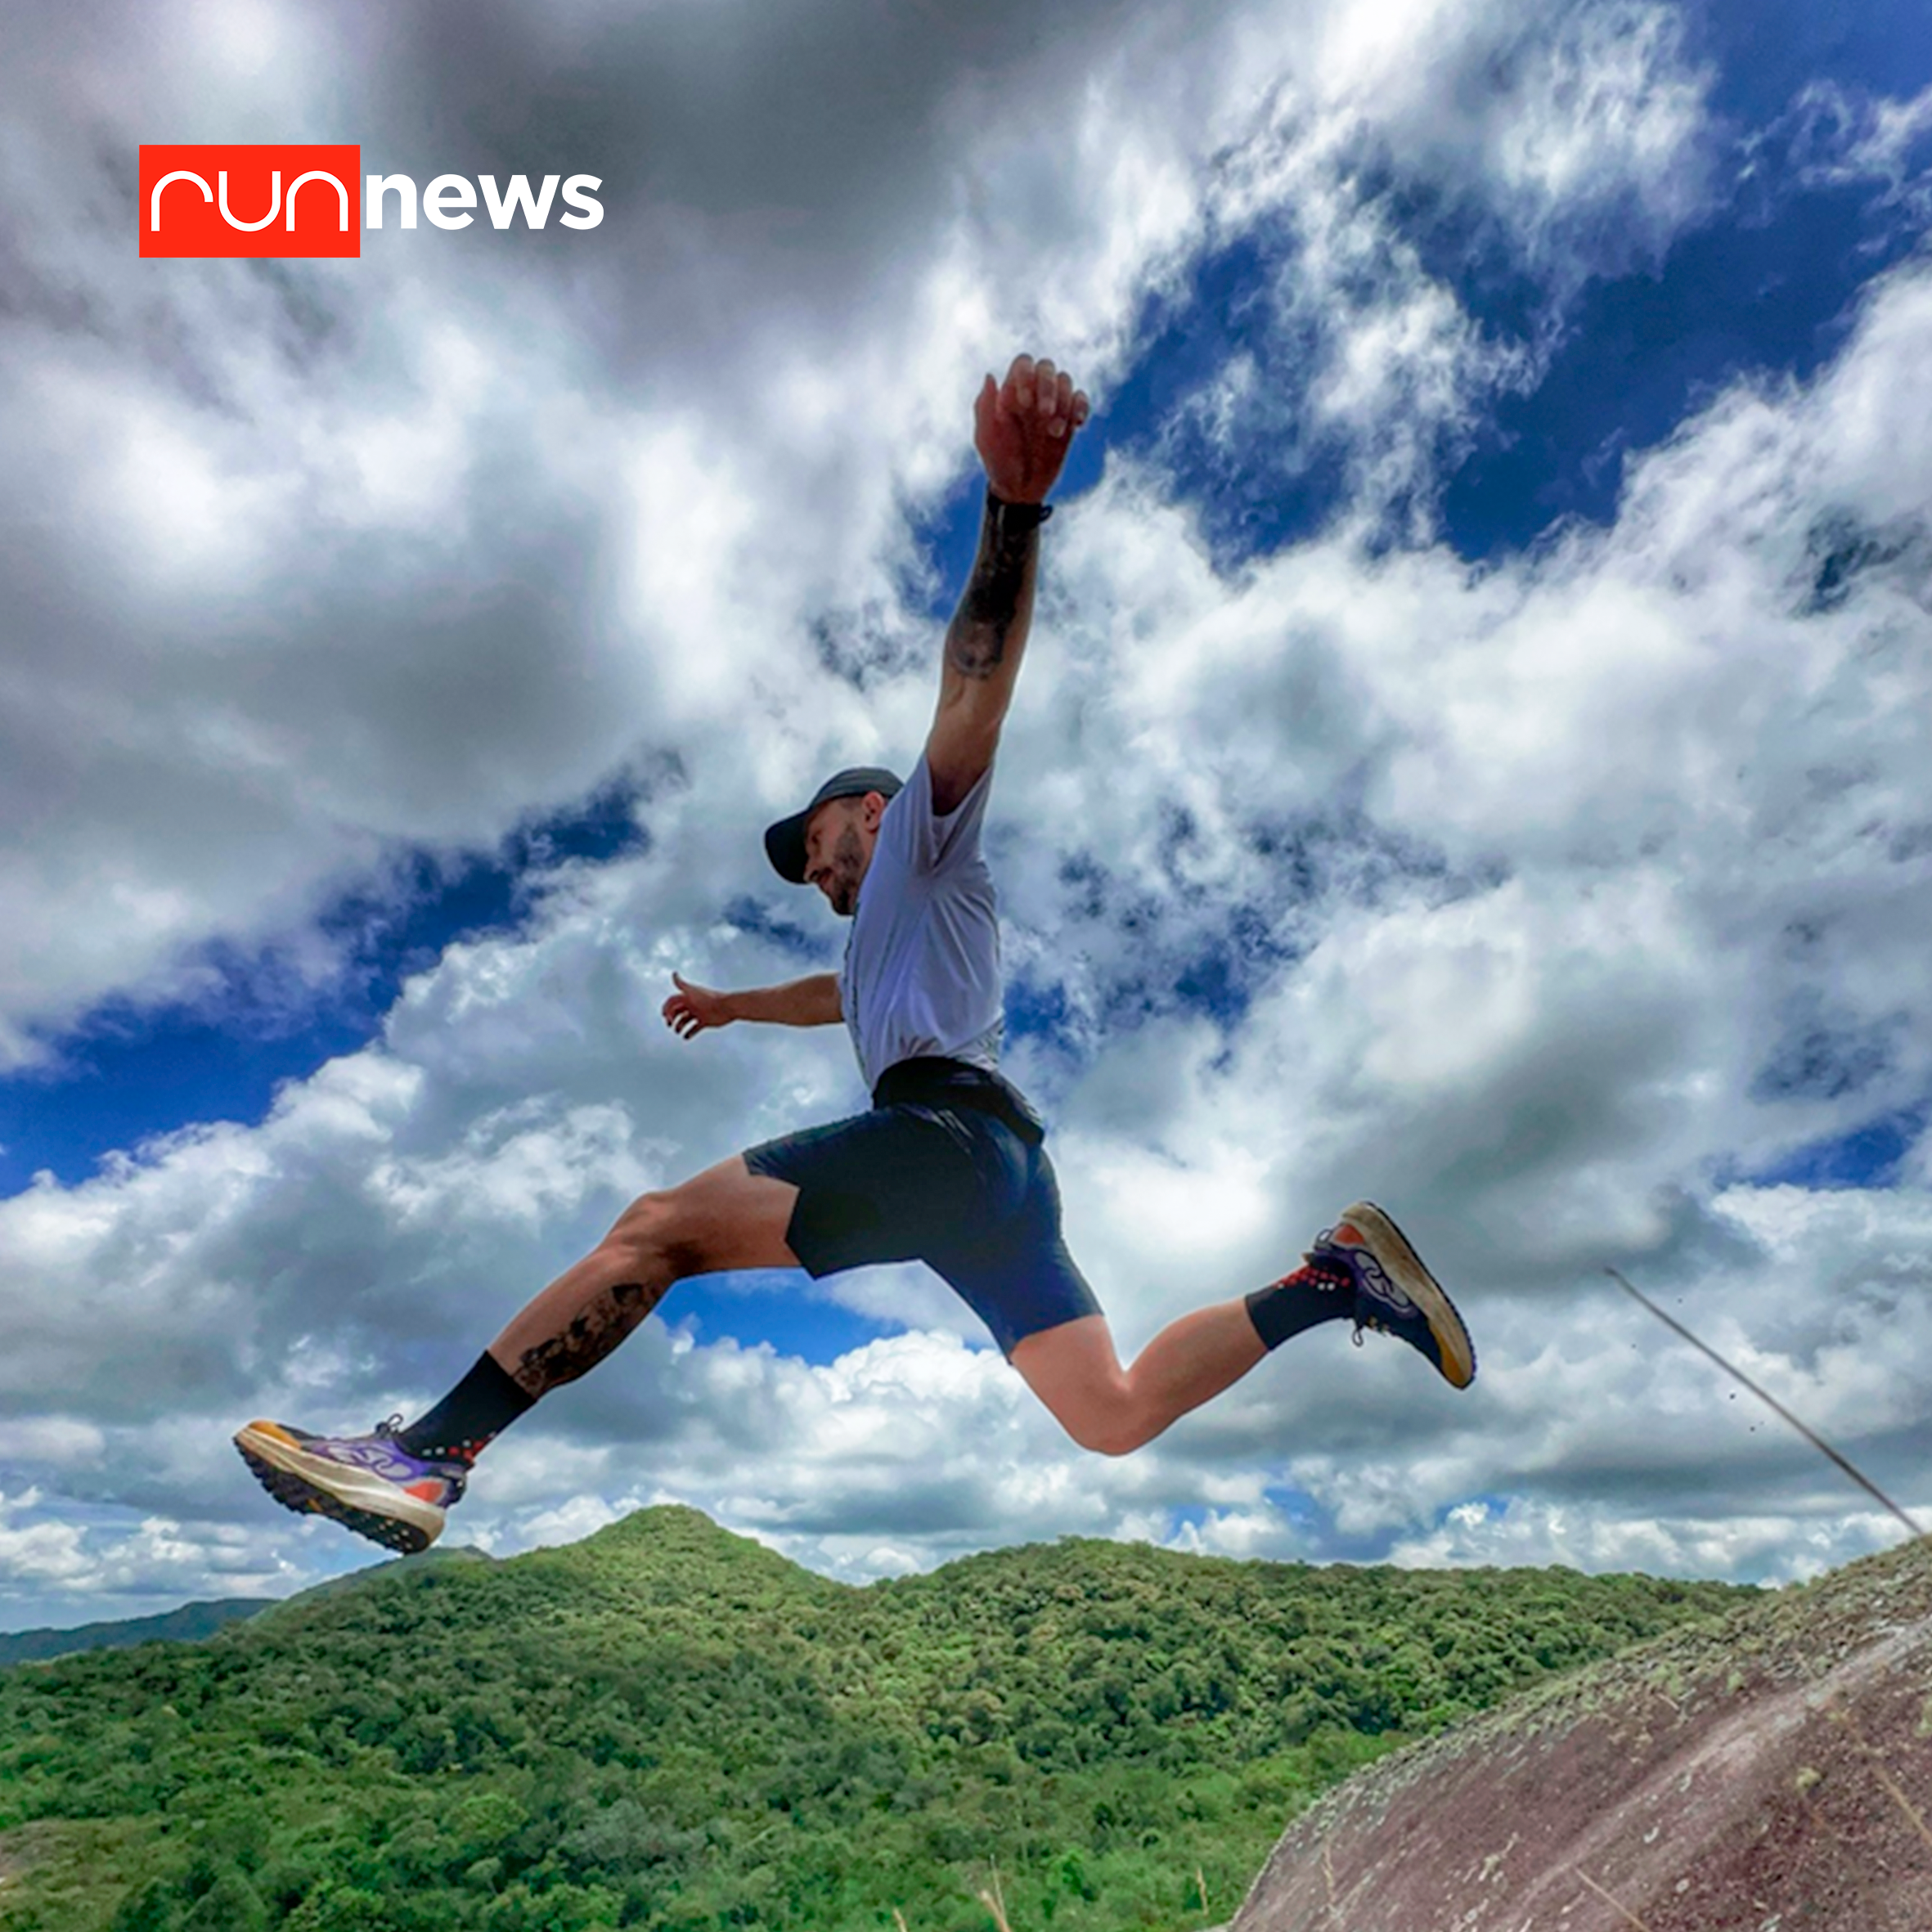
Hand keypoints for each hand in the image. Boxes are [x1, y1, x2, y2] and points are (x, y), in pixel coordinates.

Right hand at [662, 973, 734, 1039]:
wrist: (726, 1007)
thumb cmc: (710, 998)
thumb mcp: (693, 991)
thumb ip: (682, 984)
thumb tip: (674, 973)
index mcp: (688, 997)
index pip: (673, 1002)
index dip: (667, 1008)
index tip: (664, 1016)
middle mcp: (693, 1004)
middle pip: (677, 1012)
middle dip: (671, 1018)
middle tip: (669, 1024)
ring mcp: (699, 1013)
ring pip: (684, 1020)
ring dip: (679, 1026)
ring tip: (678, 1031)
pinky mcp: (705, 1021)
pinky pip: (695, 1028)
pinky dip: (689, 1033)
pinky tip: (686, 1037)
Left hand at [974, 353, 1089, 505]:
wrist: (1020, 488)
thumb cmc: (998, 463)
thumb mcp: (985, 438)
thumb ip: (984, 406)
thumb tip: (991, 376)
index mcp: (1010, 393)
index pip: (1023, 364)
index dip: (1027, 376)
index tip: (1025, 402)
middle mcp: (1032, 393)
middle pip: (1047, 367)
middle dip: (1048, 387)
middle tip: (1045, 414)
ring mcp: (1052, 405)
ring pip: (1065, 380)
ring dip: (1063, 403)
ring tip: (1054, 433)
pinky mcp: (1069, 419)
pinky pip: (1080, 399)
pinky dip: (1081, 406)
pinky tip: (1077, 424)